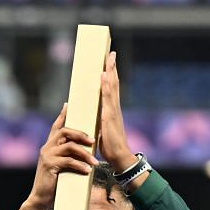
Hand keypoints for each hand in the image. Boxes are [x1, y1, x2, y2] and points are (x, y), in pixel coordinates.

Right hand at [19, 108, 95, 209]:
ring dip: (84, 153)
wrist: (40, 199)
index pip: (56, 126)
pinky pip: (67, 161)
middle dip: (81, 134)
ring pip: (69, 147)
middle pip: (64, 131)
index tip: (69, 105)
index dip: (63, 115)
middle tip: (93, 140)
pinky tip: (87, 170)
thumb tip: (84, 151)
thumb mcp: (61, 167)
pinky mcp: (49, 165)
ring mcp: (47, 156)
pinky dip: (79, 165)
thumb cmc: (54, 184)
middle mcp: (47, 147)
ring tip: (95, 161)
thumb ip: (68, 157)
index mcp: (49, 146)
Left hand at [96, 51, 133, 169]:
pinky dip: (106, 85)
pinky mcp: (109, 116)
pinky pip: (107, 97)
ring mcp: (113, 110)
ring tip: (109, 57)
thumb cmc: (110, 147)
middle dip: (112, 67)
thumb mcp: (101, 130)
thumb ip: (97, 120)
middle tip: (111, 52)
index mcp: (112, 110)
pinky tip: (103, 75)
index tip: (110, 61)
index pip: (112, 88)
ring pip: (112, 86)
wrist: (119, 157)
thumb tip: (90, 115)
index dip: (111, 74)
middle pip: (114, 82)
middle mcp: (114, 107)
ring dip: (110, 71)